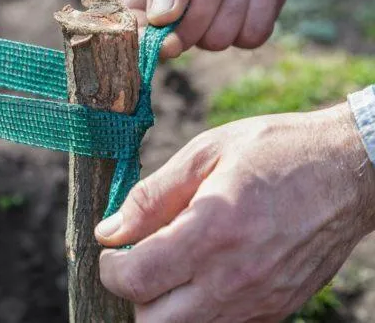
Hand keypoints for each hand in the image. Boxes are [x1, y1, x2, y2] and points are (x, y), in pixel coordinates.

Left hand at [95, 103, 374, 321]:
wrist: (348, 170)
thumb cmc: (275, 152)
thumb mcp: (206, 154)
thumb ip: (151, 196)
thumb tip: (109, 230)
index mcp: (213, 231)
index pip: (137, 279)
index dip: (111, 269)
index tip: (112, 249)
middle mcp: (235, 277)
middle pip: (153, 322)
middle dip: (134, 295)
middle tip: (139, 262)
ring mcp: (259, 300)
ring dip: (165, 307)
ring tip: (170, 268)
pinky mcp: (277, 309)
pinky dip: (200, 311)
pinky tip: (204, 275)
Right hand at [115, 0, 340, 57]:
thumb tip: (161, 18)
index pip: (132, 25)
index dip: (146, 35)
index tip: (163, 28)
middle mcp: (168, 13)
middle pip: (178, 40)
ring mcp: (205, 25)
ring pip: (216, 39)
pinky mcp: (242, 29)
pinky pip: (250, 35)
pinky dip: (260, 1)